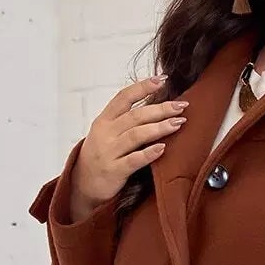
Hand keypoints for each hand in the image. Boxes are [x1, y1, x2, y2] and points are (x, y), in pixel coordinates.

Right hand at [68, 75, 188, 218]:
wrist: (82, 184)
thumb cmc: (101, 155)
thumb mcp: (106, 132)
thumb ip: (125, 120)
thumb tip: (155, 105)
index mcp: (104, 120)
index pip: (124, 97)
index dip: (143, 87)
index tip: (163, 79)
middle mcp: (105, 133)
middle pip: (135, 116)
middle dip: (160, 109)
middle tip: (181, 106)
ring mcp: (109, 152)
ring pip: (136, 135)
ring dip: (159, 128)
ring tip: (178, 123)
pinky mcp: (114, 171)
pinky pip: (133, 160)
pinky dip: (149, 153)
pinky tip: (163, 148)